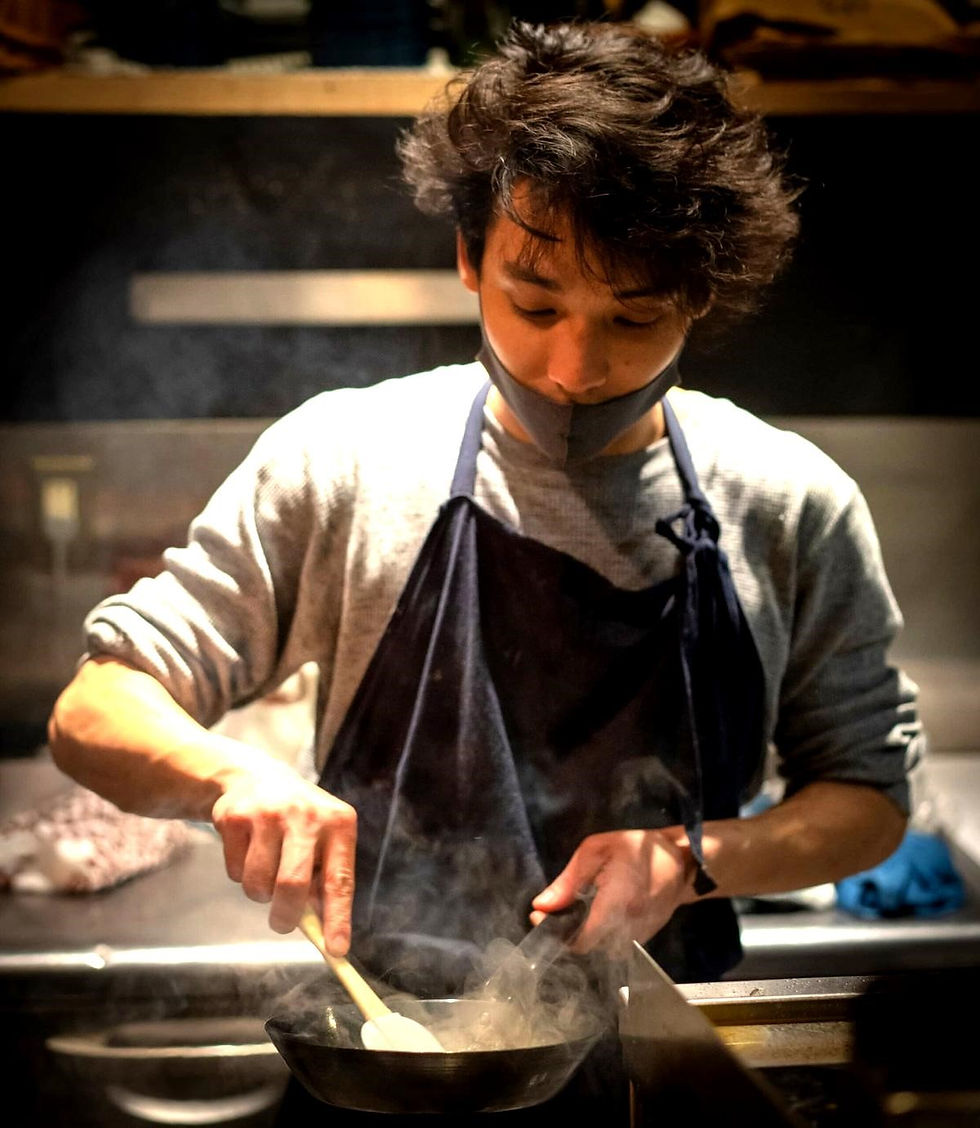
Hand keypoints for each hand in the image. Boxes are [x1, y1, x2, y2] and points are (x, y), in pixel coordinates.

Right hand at [210, 761, 355, 954]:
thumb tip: (324, 932)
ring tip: (267, 870)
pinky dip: (240, 874)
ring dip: (260, 893)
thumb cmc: (300, 821)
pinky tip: (248, 849)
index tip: (336, 950)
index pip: (339, 879)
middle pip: (292, 886)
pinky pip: (235, 871)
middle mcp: (306, 815)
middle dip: (285, 916)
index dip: (338, 918)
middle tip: (282, 924)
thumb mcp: (323, 838)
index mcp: (339, 823)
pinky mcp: (234, 817)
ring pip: (258, 884)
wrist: (255, 776)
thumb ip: (324, 879)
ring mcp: (268, 813)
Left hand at [530, 828, 694, 956]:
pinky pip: (616, 947)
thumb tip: (542, 905)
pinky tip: (595, 916)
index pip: (582, 940)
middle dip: (567, 934)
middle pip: (589, 949)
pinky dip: (601, 936)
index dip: (558, 934)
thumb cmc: (637, 848)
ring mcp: (640, 936)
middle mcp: (629, 926)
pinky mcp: (646, 939)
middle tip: (553, 913)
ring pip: (602, 950)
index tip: (540, 917)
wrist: (681, 861)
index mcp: (617, 902)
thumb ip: (569, 880)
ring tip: (573, 914)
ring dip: (584, 936)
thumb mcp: (597, 850)